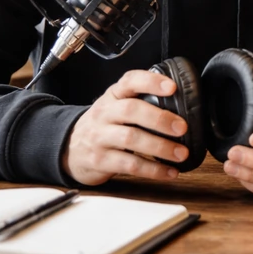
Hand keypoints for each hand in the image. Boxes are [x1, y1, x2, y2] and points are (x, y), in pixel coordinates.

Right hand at [62, 70, 188, 185]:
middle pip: (131, 110)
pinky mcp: (100, 160)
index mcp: (113, 95)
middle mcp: (105, 113)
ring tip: (181, 153)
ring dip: (160, 147)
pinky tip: (169, 172)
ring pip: (131, 139)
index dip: (151, 82)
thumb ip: (141, 100)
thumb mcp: (116, 105)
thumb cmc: (104, 124)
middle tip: (182, 127)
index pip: (130, 81)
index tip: (172, 87)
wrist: (68, 148)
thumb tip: (183, 103)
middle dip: (159, 118)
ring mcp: (100, 137)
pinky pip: (129, 165)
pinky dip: (152, 170)